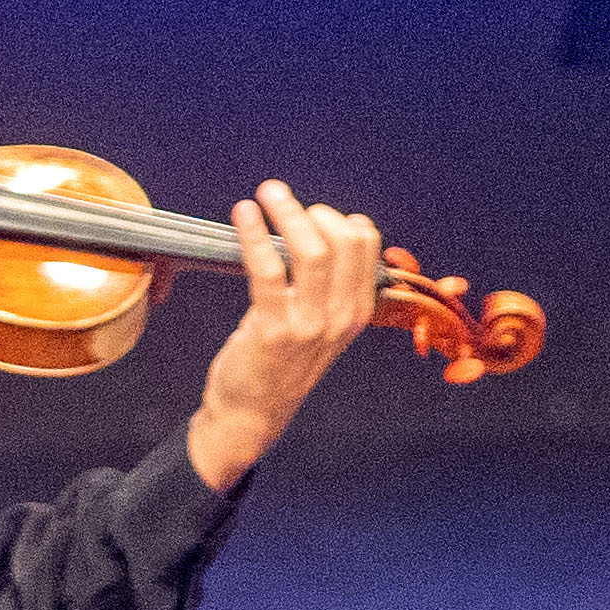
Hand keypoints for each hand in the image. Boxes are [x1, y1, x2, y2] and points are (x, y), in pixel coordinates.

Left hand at [183, 182, 392, 489]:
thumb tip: (312, 230)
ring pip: (311, 251)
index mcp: (356, 310)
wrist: (251, 414)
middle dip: (311, 210)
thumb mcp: (317, 324)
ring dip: (286, 213)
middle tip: (280, 197)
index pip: (365, 245)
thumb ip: (323, 285)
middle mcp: (340, 317)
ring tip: (265, 195)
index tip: (311, 212)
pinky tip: (244, 214)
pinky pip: (267, 269)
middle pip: (343, 242)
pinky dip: (254, 234)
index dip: (338, 218)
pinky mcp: (273, 330)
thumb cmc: (278, 361)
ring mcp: (310, 326)